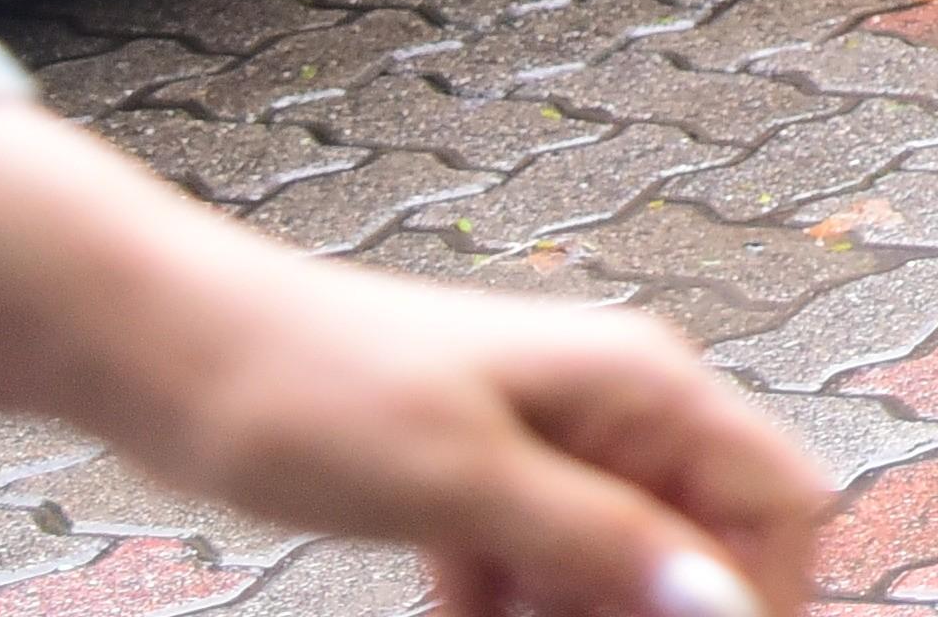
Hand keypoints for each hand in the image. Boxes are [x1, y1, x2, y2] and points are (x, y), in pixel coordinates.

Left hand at [0, 101, 822, 616]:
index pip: (773, 502)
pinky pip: (539, 569)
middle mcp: (617, 407)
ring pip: (616, 567)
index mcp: (640, 386)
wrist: (164, 347)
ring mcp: (549, 440)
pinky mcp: (481, 476)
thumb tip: (721, 602)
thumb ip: (601, 541)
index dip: (759, 601)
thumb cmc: (309, 392)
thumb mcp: (461, 482)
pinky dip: (517, 613)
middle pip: (698, 542)